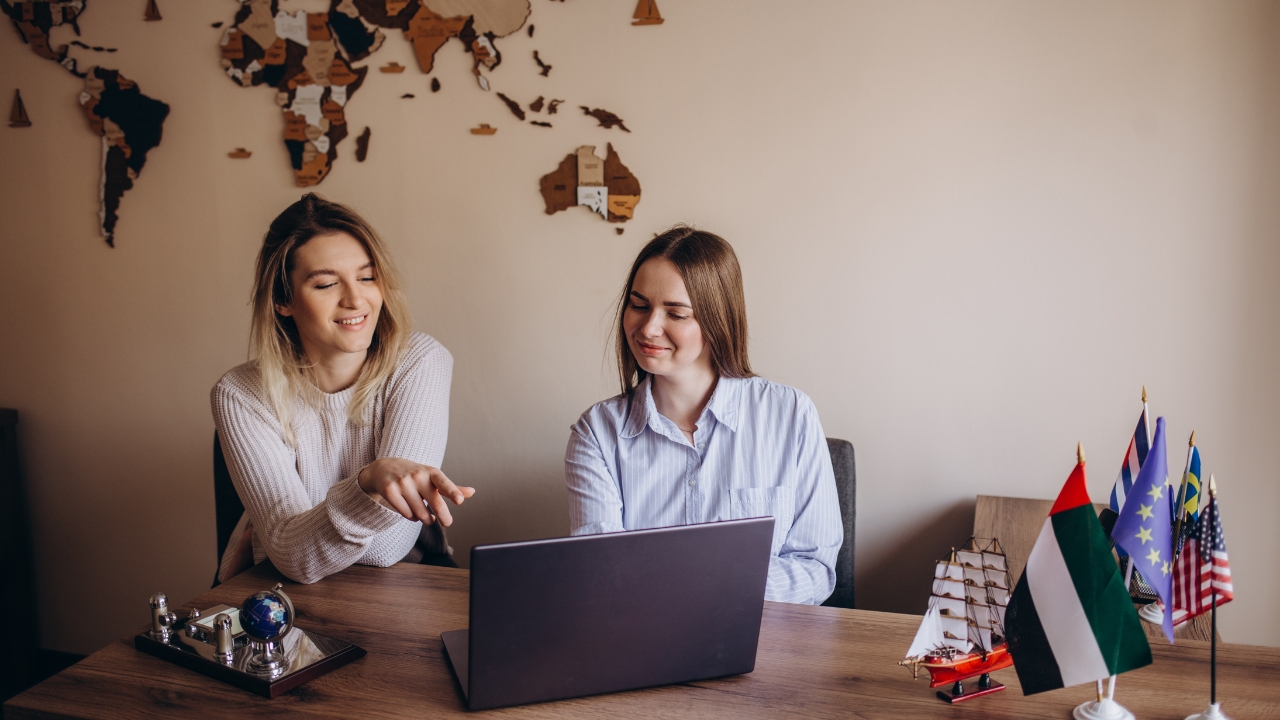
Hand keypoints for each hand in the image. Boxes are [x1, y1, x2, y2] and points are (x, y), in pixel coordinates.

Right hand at [356, 457, 474, 525]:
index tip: (459, 500)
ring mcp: (403, 483)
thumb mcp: (432, 477)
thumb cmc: (415, 475)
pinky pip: (407, 514)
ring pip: (421, 513)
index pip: (444, 482)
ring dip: (426, 519)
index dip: (453, 491)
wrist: (384, 468)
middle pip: (435, 503)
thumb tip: (472, 492)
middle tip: (447, 522)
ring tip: (426, 517)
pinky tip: (411, 512)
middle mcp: (418, 476)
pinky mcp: (390, 491)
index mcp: (431, 472)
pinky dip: (412, 517)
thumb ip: (451, 487)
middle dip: (444, 517)